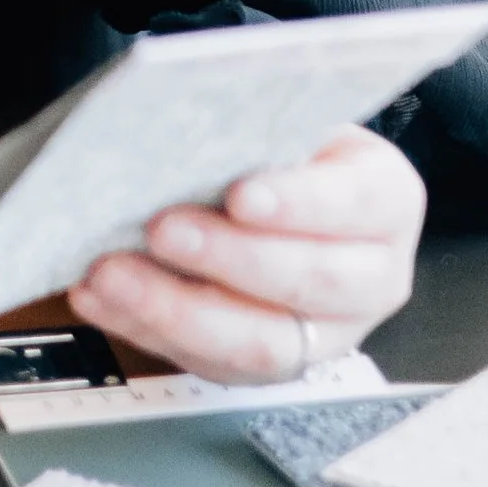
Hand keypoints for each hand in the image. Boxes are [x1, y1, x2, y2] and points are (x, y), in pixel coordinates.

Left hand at [67, 125, 424, 385]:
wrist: (291, 197)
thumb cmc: (288, 150)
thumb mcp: (295, 120)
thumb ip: (261, 127)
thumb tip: (191, 119)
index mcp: (387, 202)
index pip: (354, 205)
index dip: (296, 203)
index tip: (238, 194)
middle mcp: (370, 280)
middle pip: (308, 283)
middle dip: (226, 257)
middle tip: (160, 228)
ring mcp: (321, 334)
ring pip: (255, 342)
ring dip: (173, 308)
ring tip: (111, 272)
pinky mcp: (265, 367)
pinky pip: (204, 361)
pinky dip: (143, 328)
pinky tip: (100, 296)